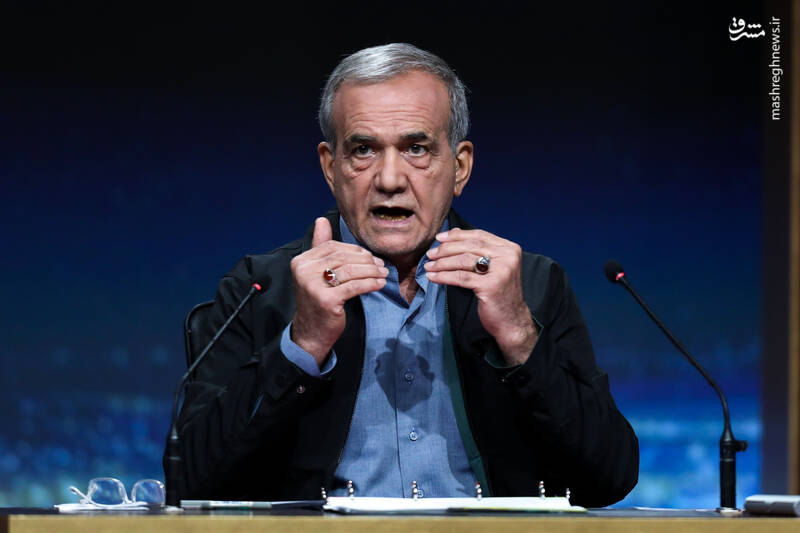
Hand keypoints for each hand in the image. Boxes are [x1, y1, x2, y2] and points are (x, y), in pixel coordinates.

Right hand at [290, 217, 387, 365]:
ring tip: (384, 274)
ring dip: (372, 271)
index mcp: (301, 261)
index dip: (355, 250)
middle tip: (381, 265)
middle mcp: (304, 271)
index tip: (370, 256)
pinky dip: (370, 284)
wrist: (311, 333)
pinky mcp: (326, 300)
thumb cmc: (318, 301)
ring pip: (350, 270)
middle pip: (343, 257)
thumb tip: (321, 220)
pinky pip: (354, 286)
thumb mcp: (317, 272)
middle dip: (366, 260)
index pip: (333, 247)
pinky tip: (380, 284)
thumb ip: (320, 247)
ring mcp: (314, 286)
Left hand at [424, 228, 537, 364]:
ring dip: (442, 263)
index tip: (439, 238)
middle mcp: (508, 257)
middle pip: (470, 246)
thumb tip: (454, 232)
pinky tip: (433, 277)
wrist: (511, 320)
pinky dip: (444, 276)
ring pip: (464, 261)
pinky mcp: (491, 286)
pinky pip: (462, 277)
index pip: (479, 235)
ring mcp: (501, 271)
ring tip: (428, 266)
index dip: (457, 235)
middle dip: (446, 249)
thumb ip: (477, 250)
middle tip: (430, 253)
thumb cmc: (499, 294)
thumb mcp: (491, 268)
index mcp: (509, 249)